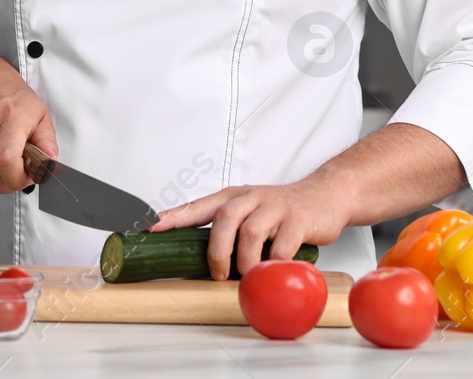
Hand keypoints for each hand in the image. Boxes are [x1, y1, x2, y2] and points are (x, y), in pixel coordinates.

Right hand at [0, 45, 57, 193]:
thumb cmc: (8, 91)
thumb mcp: (38, 110)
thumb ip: (47, 141)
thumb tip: (50, 163)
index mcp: (11, 116)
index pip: (7, 161)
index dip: (18, 179)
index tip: (27, 176)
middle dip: (6, 184)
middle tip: (16, 174)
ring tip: (3, 160)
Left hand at [149, 176, 352, 279]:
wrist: (325, 196)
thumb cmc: (281, 211)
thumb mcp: (249, 213)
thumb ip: (226, 232)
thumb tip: (196, 263)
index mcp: (233, 197)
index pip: (195, 206)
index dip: (171, 217)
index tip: (146, 227)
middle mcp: (251, 197)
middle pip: (223, 217)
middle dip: (216, 250)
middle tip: (218, 274)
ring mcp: (275, 207)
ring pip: (251, 232)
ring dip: (246, 260)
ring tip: (248, 275)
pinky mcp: (298, 219)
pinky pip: (282, 246)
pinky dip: (275, 263)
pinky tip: (275, 270)